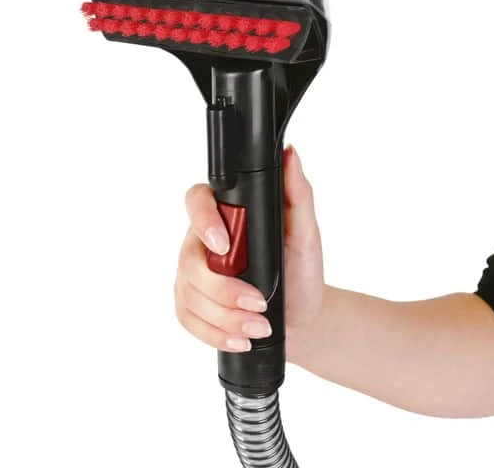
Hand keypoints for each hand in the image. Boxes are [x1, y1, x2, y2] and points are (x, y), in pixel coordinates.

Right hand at [174, 145, 323, 354]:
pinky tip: (238, 339)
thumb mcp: (306, 234)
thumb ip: (298, 194)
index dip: (202, 220)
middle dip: (223, 289)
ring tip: (258, 327)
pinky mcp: (190, 305)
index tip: (225, 246)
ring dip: (224, 317)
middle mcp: (203, 242)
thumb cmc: (302, 272)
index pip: (196, 200)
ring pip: (188, 293)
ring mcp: (192, 275)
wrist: (302, 317)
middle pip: (189, 259)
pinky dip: (214, 334)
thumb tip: (291, 155)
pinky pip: (187, 319)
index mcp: (227, 216)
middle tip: (259, 302)